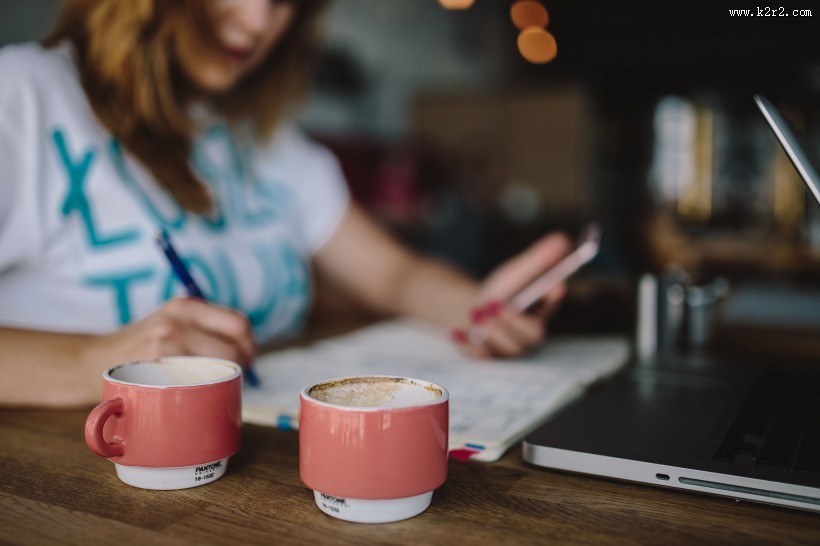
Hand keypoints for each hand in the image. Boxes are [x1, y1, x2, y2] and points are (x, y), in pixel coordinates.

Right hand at [83, 298, 255, 374]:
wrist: (91, 360)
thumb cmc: (141, 347)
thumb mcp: (170, 323)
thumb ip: (203, 328)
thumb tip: (248, 350)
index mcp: (186, 305)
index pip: (238, 324)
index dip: (249, 345)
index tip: (246, 358)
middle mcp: (177, 319)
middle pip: (233, 349)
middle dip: (239, 366)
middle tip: (230, 376)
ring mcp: (165, 342)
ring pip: (218, 367)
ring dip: (222, 380)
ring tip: (211, 383)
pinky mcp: (155, 365)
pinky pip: (197, 382)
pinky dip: (202, 390)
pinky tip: (192, 391)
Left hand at [453, 232, 572, 357]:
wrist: (476, 310)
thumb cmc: (504, 291)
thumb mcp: (518, 272)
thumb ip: (538, 260)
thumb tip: (563, 239)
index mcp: (541, 311)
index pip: (551, 306)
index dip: (552, 298)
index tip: (552, 285)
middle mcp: (529, 336)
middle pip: (531, 337)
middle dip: (515, 322)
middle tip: (497, 305)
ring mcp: (509, 350)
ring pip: (507, 349)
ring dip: (491, 331)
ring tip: (477, 313)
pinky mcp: (488, 357)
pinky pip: (481, 357)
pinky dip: (467, 344)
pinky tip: (455, 331)